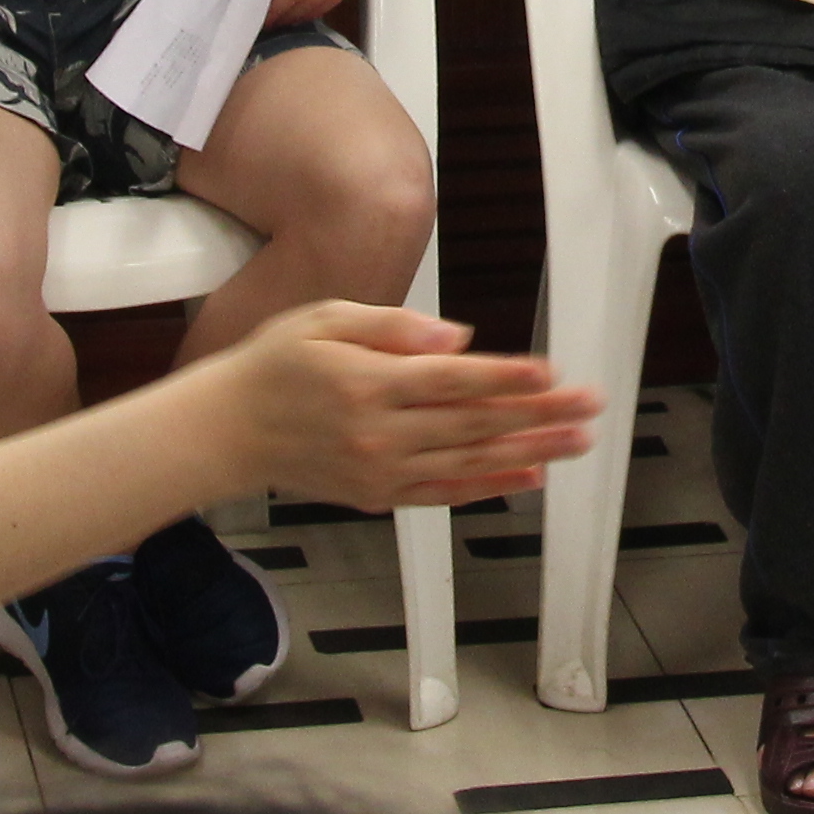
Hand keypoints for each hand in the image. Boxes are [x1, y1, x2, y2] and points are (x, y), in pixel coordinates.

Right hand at [205, 300, 603, 508]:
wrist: (226, 430)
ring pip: (469, 463)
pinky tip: (527, 477)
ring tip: (575, 442)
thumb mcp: (325, 318)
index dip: (509, 379)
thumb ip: (393, 326)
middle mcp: (379, 433)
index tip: (552, 374)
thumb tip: (457, 338)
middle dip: (538, 415)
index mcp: (369, 383)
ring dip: (529, 452)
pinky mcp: (377, 495)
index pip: (455, 382)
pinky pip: (444, 493)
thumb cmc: (274, 366)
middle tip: (587, 407)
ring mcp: (380, 470)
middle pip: (474, 424)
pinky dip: (488, 487)